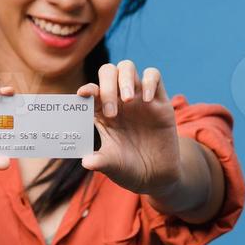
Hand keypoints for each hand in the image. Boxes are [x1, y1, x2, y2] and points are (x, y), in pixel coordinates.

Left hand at [77, 60, 182, 196]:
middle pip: (108, 72)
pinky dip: (150, 81)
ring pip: (128, 67)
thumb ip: (100, 162)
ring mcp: (139, 98)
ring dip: (125, 78)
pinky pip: (154, 75)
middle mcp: (119, 101)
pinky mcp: (160, 101)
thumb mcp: (112, 166)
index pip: (92, 92)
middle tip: (112, 111)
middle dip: (107, 85)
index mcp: (102, 112)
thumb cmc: (128, 169)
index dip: (87, 89)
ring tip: (127, 100)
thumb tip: (86, 162)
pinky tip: (147, 100)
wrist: (156, 176)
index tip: (84, 95)